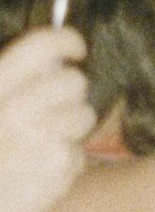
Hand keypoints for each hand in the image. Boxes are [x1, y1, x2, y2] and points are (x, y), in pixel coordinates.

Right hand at [0, 27, 95, 211]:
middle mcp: (18, 109)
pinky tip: (38, 171)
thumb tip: (53, 59)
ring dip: (70, 128)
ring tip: (40, 144)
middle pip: (74, 81)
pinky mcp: (59, 168)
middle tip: (52, 108)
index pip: (41, 45)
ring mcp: (42, 139)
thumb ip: (12, 80)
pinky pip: (79, 153)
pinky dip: (65, 161)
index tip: (76, 49)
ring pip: (85, 116)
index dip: (66, 40)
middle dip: (69, 93)